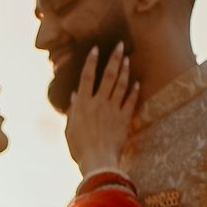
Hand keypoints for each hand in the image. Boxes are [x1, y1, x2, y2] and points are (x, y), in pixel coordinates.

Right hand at [64, 45, 140, 176]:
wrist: (97, 161)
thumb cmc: (79, 148)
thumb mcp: (69, 130)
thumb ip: (72, 111)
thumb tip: (74, 96)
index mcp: (82, 104)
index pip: (87, 77)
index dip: (91, 61)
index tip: (96, 48)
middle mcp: (98, 103)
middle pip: (108, 75)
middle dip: (114, 58)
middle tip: (120, 45)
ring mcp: (112, 110)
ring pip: (120, 85)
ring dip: (124, 70)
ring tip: (128, 59)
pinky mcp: (123, 119)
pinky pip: (130, 101)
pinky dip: (134, 91)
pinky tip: (137, 83)